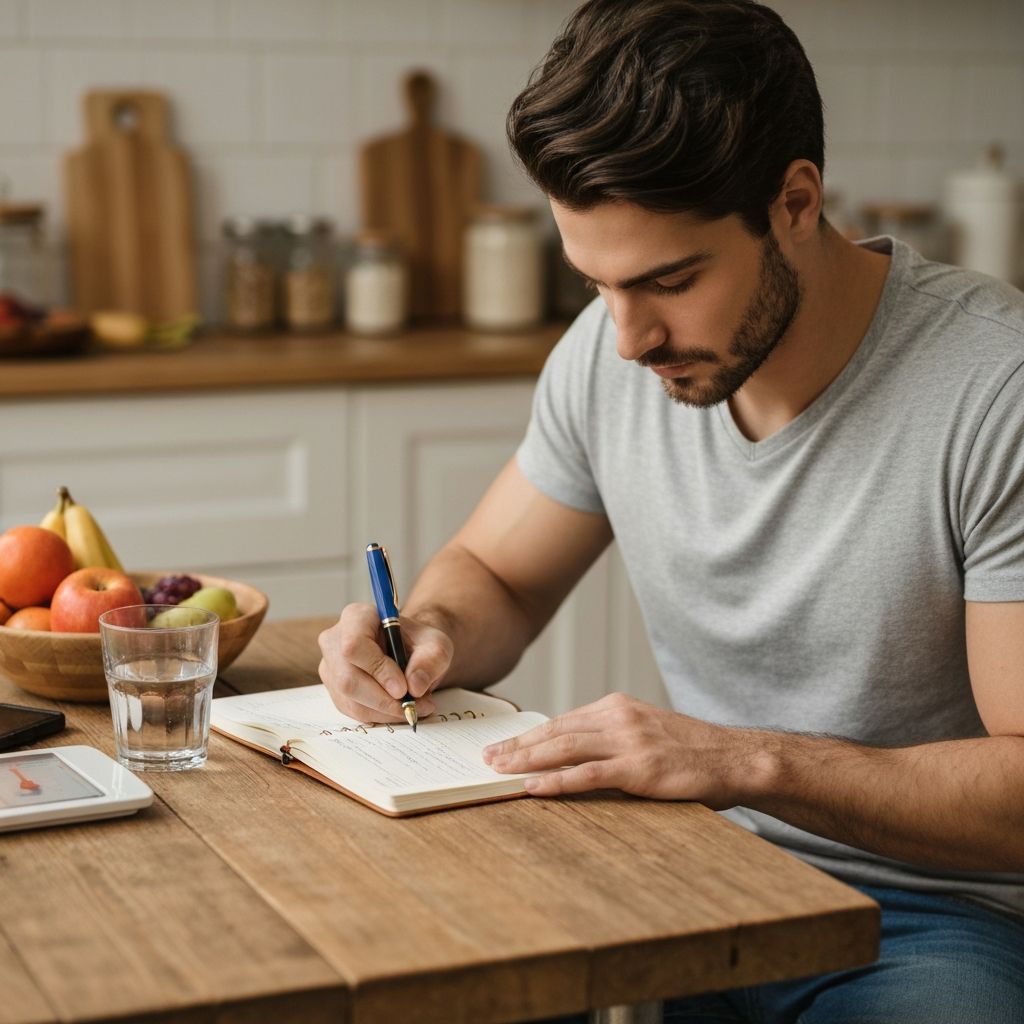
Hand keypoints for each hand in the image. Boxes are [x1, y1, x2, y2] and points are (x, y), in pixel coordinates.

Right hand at [318, 603, 453, 723]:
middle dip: (383, 699)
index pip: (355, 645)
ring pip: (350, 699)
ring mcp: (331, 666)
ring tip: (413, 707)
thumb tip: (415, 686)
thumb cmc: (419, 643)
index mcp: (357, 617)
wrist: (410, 652)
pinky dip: (379, 716)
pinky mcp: (335, 689)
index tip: (403, 688)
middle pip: (348, 678)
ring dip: (384, 711)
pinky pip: (352, 711)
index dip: (377, 670)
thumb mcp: (436, 644)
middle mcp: (335, 640)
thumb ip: (431, 660)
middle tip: (413, 706)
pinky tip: (398, 709)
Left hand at [482, 692, 751, 807]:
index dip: (529, 735)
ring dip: (527, 761)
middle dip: (518, 746)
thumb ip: (611, 736)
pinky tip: (533, 787)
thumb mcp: (645, 731)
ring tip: (500, 771)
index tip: (503, 745)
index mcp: (617, 706)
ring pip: (565, 748)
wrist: (733, 757)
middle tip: (488, 758)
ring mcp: (629, 741)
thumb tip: (571, 753)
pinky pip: (588, 774)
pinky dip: (556, 780)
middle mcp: (618, 717)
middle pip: (556, 731)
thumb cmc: (690, 750)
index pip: (562, 721)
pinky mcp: (639, 767)